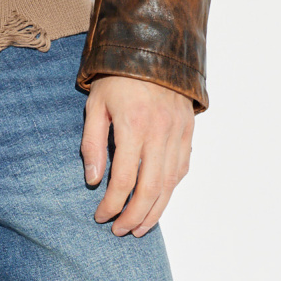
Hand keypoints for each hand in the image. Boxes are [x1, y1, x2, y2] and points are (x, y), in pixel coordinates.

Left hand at [81, 76, 193, 236]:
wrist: (155, 49)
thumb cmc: (118, 79)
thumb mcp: (95, 106)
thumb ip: (92, 144)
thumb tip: (94, 181)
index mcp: (134, 126)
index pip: (124, 179)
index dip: (112, 204)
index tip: (100, 216)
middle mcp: (160, 133)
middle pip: (150, 189)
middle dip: (134, 216)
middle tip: (119, 231)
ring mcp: (178, 134)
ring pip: (170, 185)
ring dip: (155, 212)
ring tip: (139, 228)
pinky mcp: (188, 133)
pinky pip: (181, 170)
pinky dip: (169, 191)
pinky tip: (156, 202)